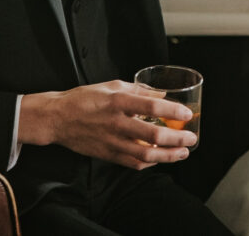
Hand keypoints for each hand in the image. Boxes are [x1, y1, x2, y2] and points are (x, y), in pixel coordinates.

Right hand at [20, 80, 195, 169]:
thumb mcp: (112, 85)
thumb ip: (139, 90)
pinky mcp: (107, 154)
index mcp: (119, 100)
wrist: (57, 117)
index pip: (152, 106)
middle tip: (191, 138)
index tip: (187, 114)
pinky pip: (132, 163)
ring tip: (182, 153)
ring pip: (145, 155)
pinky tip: (159, 159)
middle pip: (153, 135)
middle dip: (177, 139)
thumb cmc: (85, 98)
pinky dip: (149, 163)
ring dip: (168, 156)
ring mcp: (112, 141)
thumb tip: (162, 94)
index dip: (173, 110)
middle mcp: (117, 122)